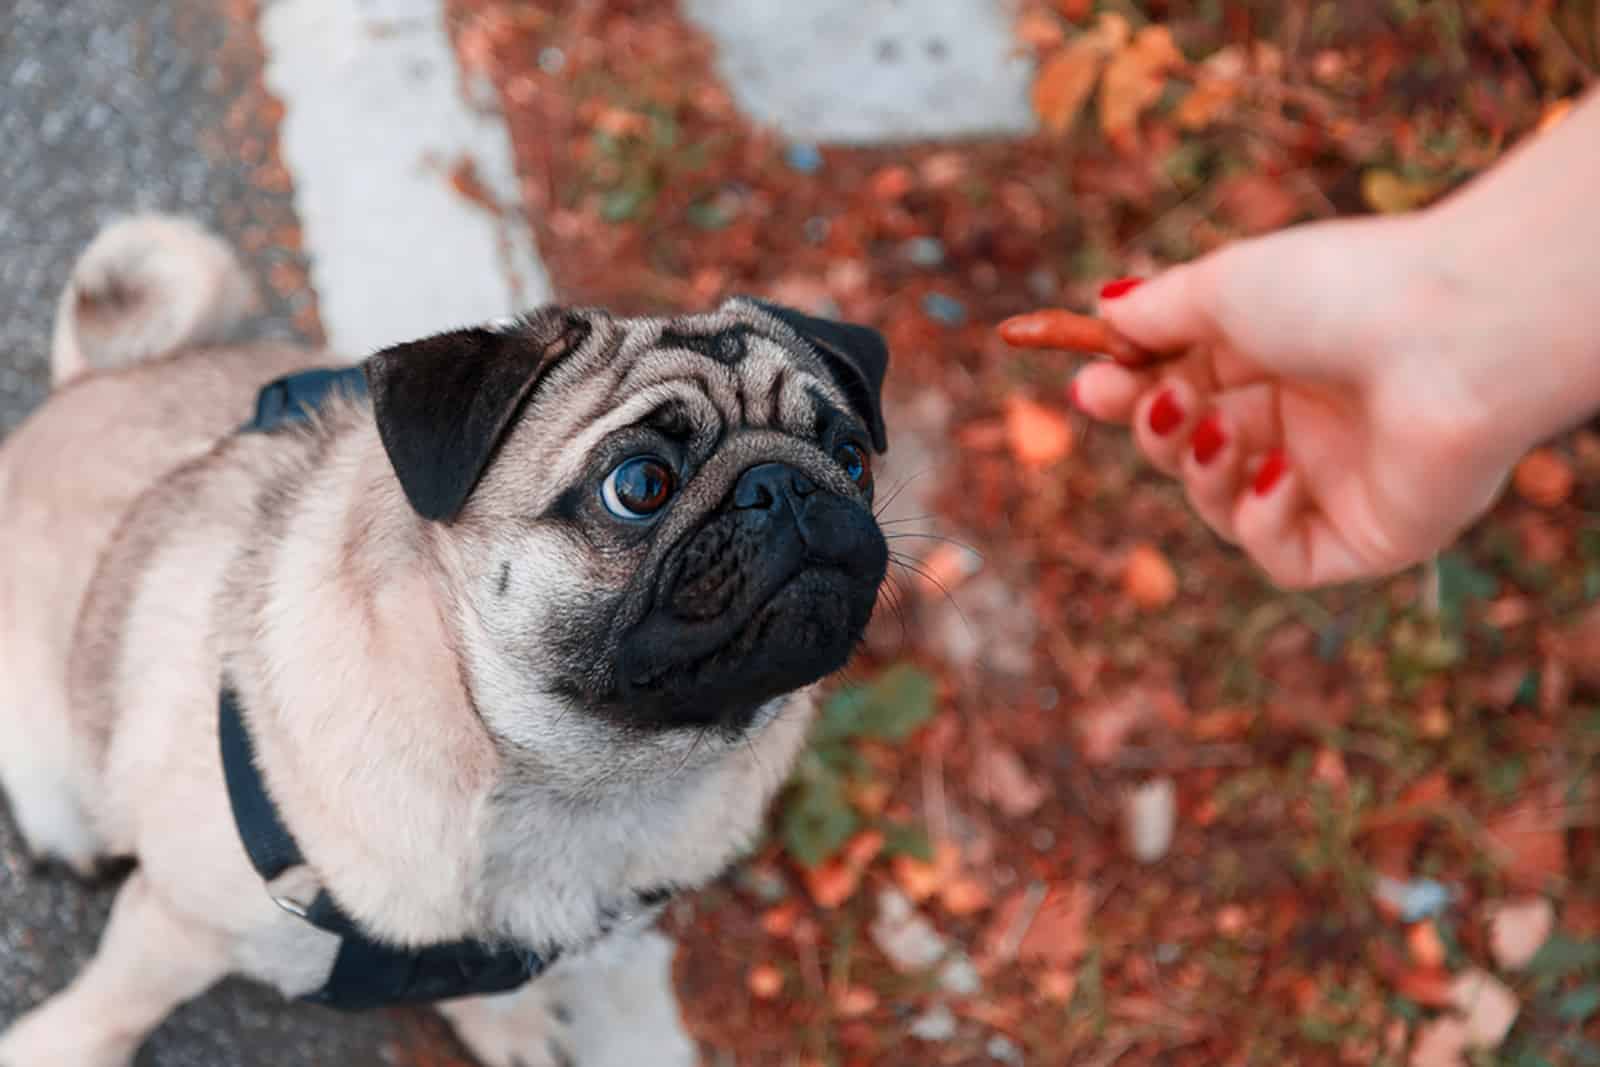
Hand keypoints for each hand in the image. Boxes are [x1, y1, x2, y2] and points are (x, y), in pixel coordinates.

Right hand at [1016, 214, 1529, 589]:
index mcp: (1282, 356)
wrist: (1454, 332)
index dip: (1131, 393)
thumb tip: (1102, 316)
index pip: (1184, 388)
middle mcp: (1309, 419)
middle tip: (1146, 401)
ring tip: (1218, 431)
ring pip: (1224, 507)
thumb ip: (1156, 310)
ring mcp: (1337, 480)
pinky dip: (1262, 519)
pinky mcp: (1367, 537)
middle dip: (1154, 430)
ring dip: (1200, 473)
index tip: (1087, 383)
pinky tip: (1279, 472)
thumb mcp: (1224, 287)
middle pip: (1193, 450)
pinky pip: (1284, 555)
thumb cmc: (1343, 290)